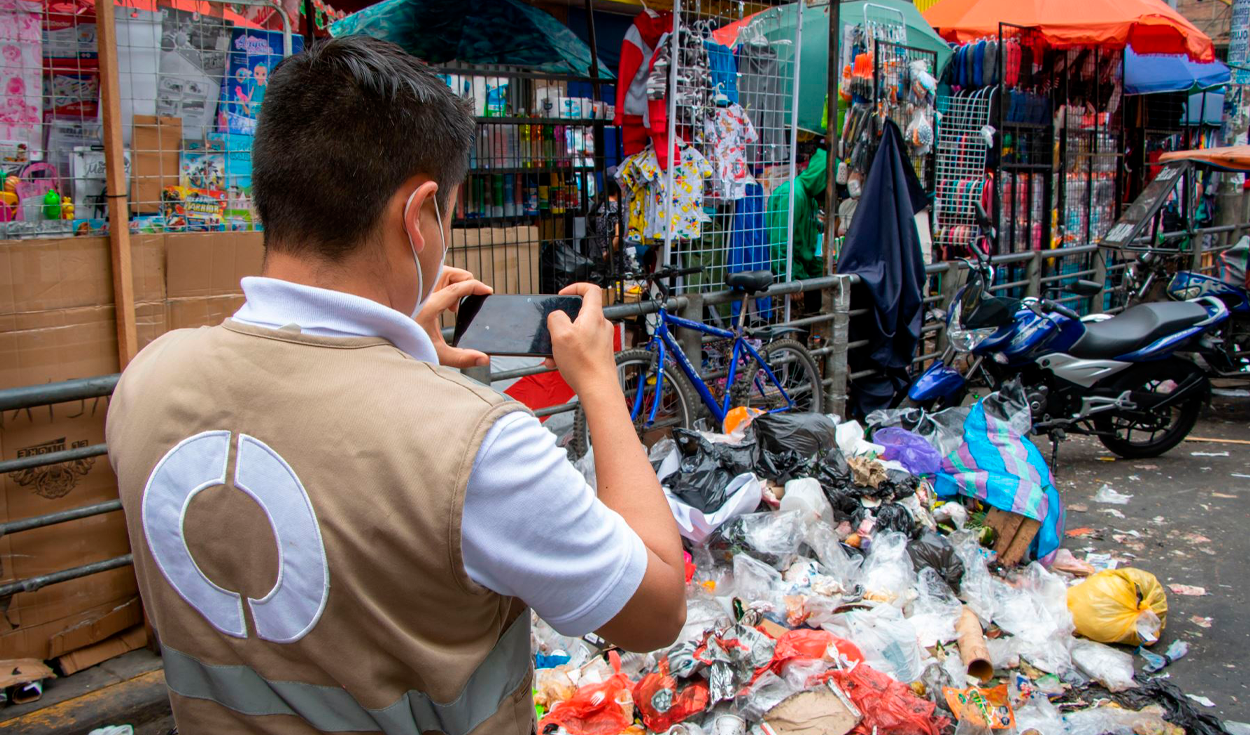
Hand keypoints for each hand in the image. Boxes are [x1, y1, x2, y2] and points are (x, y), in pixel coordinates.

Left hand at [415, 275, 491, 368]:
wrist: (388, 342)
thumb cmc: (410, 346)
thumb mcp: (438, 354)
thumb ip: (462, 358)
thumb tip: (484, 359)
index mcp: (429, 306)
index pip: (457, 287)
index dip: (475, 286)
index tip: (488, 291)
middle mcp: (423, 294)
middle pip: (450, 273)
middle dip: (465, 283)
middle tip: (465, 304)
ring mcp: (419, 291)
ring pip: (442, 273)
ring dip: (455, 283)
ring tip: (454, 306)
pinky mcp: (415, 291)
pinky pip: (435, 279)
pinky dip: (445, 285)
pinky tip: (446, 305)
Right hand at [547, 283, 618, 399]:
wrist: (598, 389)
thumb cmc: (583, 365)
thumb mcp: (560, 335)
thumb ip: (556, 318)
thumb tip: (556, 316)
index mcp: (594, 316)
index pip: (591, 289)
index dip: (575, 287)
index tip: (562, 295)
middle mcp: (601, 325)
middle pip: (580, 313)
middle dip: (562, 322)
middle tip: (552, 331)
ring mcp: (601, 339)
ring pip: (578, 332)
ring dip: (562, 340)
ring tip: (552, 354)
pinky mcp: (599, 352)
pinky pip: (580, 346)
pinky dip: (568, 352)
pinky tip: (558, 363)